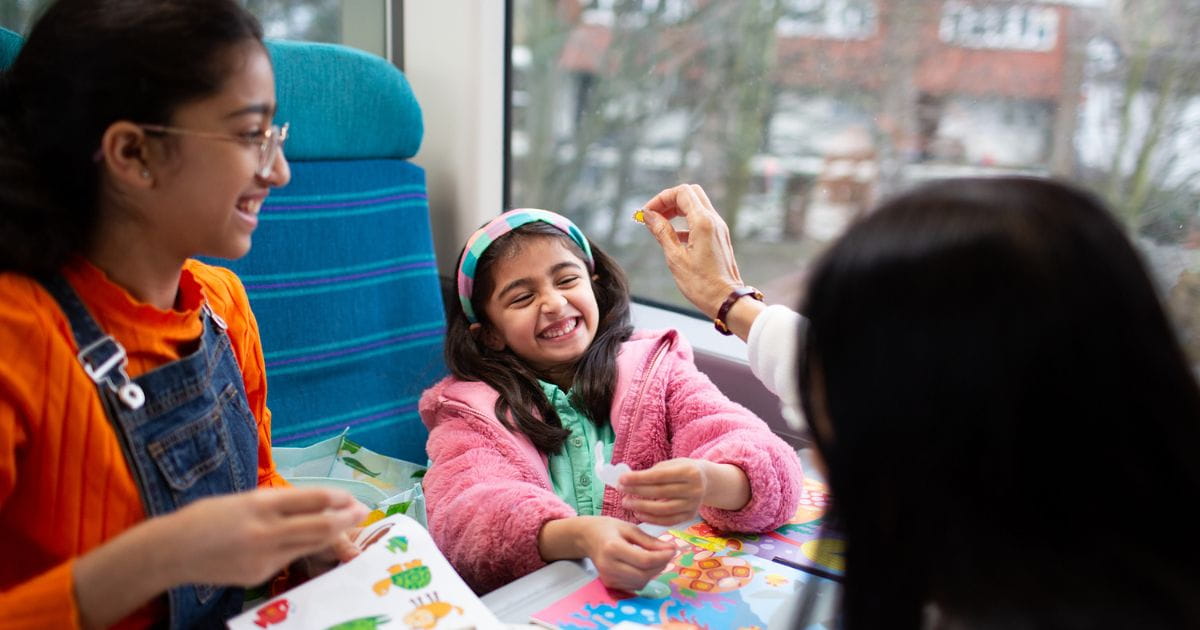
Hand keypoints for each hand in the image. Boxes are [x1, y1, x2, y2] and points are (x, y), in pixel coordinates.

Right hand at [164, 487, 367, 585]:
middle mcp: (265, 531)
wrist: (171, 552)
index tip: (351, 497)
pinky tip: (303, 542)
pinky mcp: (260, 575)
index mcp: (259, 504)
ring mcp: (263, 556)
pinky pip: (288, 558)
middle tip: (363, 512)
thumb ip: (277, 503)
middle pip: (318, 526)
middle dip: (345, 519)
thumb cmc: (207, 518)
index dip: (336, 498)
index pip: (309, 499)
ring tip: (348, 527)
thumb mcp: (243, 500)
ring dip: (332, 535)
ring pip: (309, 545)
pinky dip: (299, 548)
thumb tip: (317, 504)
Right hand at [579, 517, 675, 591]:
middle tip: (668, 553)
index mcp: (612, 548)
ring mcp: (607, 578)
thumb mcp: (630, 528)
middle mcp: (608, 566)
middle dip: (661, 565)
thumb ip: (650, 541)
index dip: (663, 557)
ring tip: (658, 558)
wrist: (586, 537)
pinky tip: (646, 566)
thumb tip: (671, 549)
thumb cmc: (608, 528)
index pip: (645, 560)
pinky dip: (644, 577)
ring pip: (640, 582)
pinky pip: (634, 586)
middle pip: (644, 574)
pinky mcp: (609, 584)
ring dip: (654, 572)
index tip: (673, 549)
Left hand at [619, 458, 707, 525]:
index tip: (621, 479)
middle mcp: (695, 489)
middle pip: (660, 492)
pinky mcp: (689, 516)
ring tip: (626, 503)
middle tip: (621, 490)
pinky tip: (638, 513)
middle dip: (637, 492)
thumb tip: (627, 481)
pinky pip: (667, 521)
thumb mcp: (670, 465)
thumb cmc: (680, 470)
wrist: (704, 481)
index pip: (659, 476)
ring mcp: (693, 505)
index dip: (638, 478)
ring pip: (663, 509)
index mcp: (690, 471)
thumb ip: (652, 473)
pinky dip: (651, 519)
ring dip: (641, 507)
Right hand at [641, 184, 744, 318]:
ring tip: (659, 226)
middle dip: (669, 200)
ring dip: (677, 210)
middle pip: (691, 194)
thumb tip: (649, 216)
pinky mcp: (719, 238)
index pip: (682, 193)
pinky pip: (701, 220)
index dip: (661, 198)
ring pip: (696, 206)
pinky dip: (685, 222)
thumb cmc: (702, 283)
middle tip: (654, 215)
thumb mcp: (675, 257)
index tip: (648, 213)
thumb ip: (662, 232)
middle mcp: (714, 221)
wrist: (727, 300)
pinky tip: (673, 238)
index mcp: (703, 222)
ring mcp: (718, 229)